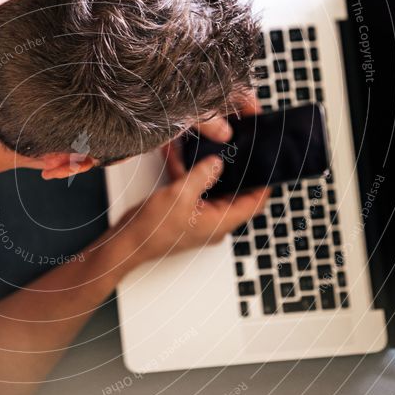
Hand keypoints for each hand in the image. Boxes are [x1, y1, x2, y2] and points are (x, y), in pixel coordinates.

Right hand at [118, 155, 269, 264]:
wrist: (127, 243)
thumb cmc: (153, 229)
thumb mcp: (180, 195)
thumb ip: (202, 175)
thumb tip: (218, 163)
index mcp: (220, 222)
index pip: (255, 203)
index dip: (263, 184)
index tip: (266, 163)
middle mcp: (215, 222)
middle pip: (237, 195)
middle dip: (238, 172)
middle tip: (240, 150)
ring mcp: (200, 219)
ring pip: (215, 192)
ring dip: (212, 173)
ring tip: (211, 151)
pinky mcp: (186, 214)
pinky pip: (197, 192)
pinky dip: (193, 178)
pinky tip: (183, 160)